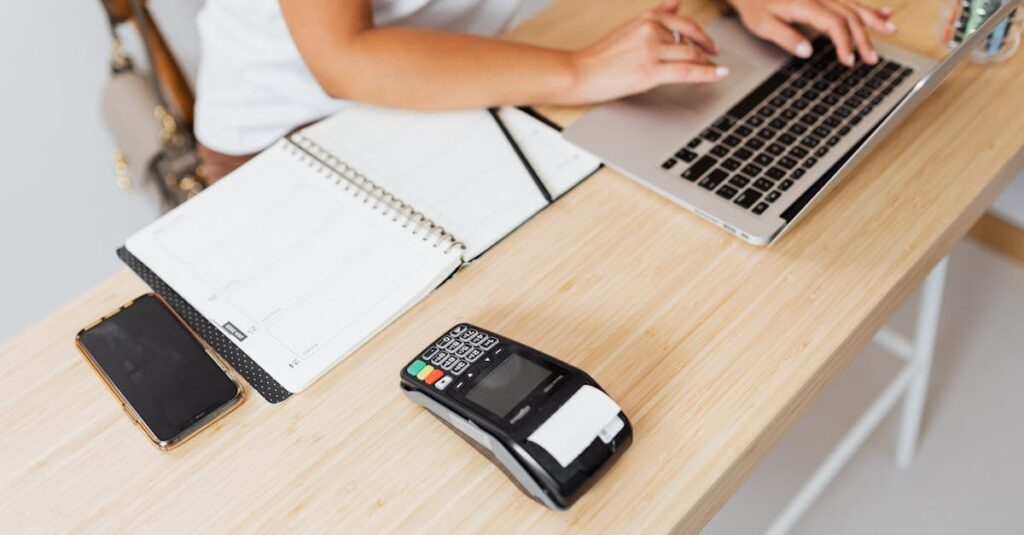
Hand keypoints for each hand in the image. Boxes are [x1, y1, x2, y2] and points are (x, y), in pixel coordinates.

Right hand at [566, 0, 728, 103]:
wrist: (580, 72)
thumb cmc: (599, 56)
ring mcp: (652, 51)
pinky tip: (717, 74)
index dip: (701, 33)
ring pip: (691, 54)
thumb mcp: (629, 27)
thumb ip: (656, 15)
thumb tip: (675, 2)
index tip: (708, 41)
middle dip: (706, 48)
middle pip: (690, 38)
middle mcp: (651, 31)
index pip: (683, 21)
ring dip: (707, 63)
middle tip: (714, 55)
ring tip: (714, 69)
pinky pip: (687, 71)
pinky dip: (706, 73)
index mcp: (646, 19)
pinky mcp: (651, 71)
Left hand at [729, 0, 896, 65]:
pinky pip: (851, 1)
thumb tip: (807, 52)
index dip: (844, 43)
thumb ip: (785, 37)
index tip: (849, 60)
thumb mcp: (763, 24)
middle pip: (849, 17)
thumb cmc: (755, 5)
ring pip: (855, 7)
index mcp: (806, 5)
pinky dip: (869, 8)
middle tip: (872, 59)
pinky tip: (883, 13)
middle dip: (864, 38)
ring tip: (891, 33)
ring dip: (874, 21)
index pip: (834, 24)